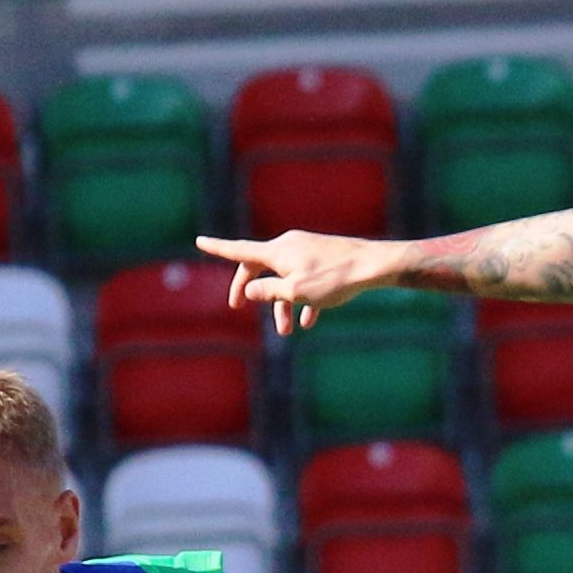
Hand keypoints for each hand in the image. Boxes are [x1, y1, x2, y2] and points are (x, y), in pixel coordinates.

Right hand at [194, 231, 393, 335]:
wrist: (373, 266)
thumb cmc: (333, 280)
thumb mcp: (295, 292)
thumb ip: (268, 293)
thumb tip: (249, 291)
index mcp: (277, 251)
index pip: (240, 250)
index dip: (218, 248)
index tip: (200, 241)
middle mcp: (288, 245)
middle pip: (258, 266)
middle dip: (249, 290)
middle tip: (237, 308)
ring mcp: (306, 250)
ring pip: (283, 277)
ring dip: (280, 304)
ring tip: (287, 331)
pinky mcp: (322, 258)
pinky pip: (303, 278)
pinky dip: (300, 298)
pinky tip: (309, 320)